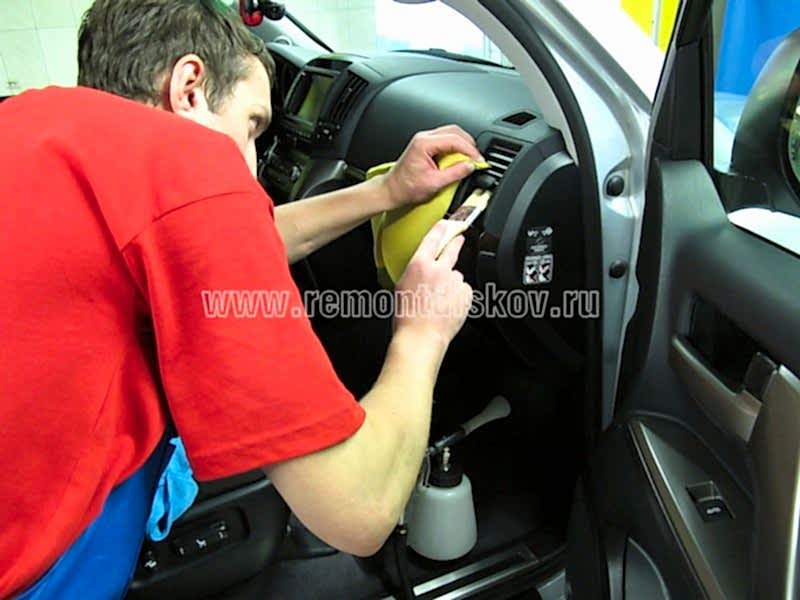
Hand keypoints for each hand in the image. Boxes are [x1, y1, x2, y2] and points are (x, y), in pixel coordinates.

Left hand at [382, 125, 482, 208]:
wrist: (392, 190)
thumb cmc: (406, 187)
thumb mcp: (434, 183)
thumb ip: (455, 173)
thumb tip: (471, 166)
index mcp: (424, 144)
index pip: (454, 140)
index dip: (470, 150)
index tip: (479, 160)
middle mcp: (424, 138)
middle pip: (455, 131)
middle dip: (469, 144)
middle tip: (477, 159)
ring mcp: (425, 139)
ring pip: (451, 133)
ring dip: (463, 145)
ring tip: (470, 159)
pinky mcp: (427, 144)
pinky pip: (446, 139)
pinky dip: (456, 147)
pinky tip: (460, 158)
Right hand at [393, 221, 472, 346]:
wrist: (421, 337)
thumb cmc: (407, 317)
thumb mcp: (401, 287)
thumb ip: (414, 272)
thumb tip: (421, 270)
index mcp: (420, 264)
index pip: (433, 238)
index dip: (440, 229)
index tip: (446, 223)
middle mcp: (439, 269)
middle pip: (452, 249)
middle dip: (456, 242)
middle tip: (459, 240)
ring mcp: (454, 281)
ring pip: (456, 275)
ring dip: (451, 282)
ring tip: (440, 300)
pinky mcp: (465, 294)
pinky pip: (463, 290)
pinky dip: (458, 296)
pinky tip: (447, 306)